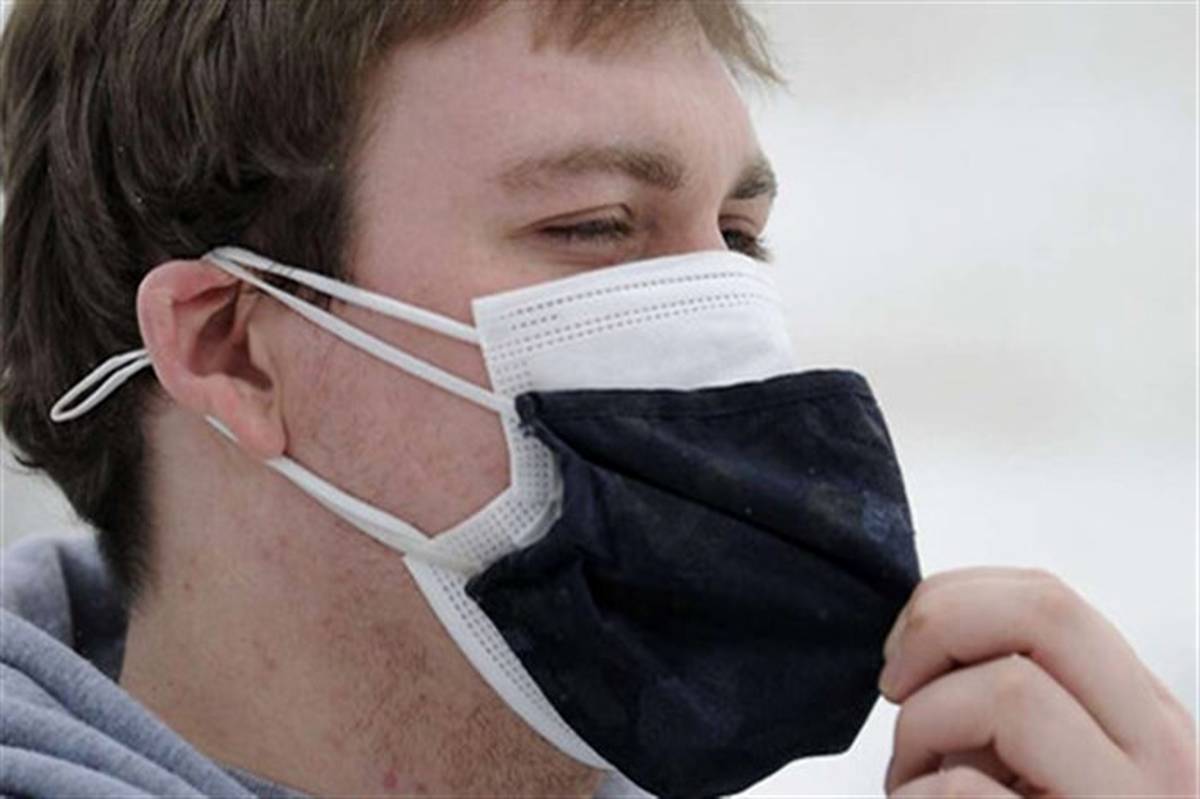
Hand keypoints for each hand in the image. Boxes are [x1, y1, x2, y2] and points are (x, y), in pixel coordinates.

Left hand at [879, 567, 1196, 796]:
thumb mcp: (1029, 754)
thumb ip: (1003, 684)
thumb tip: (920, 624)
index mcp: (1145, 715)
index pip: (1050, 599)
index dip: (952, 599)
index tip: (902, 649)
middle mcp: (1161, 752)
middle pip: (1049, 611)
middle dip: (939, 627)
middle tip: (895, 686)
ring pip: (1011, 691)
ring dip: (921, 727)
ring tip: (912, 776)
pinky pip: (964, 789)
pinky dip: (913, 796)